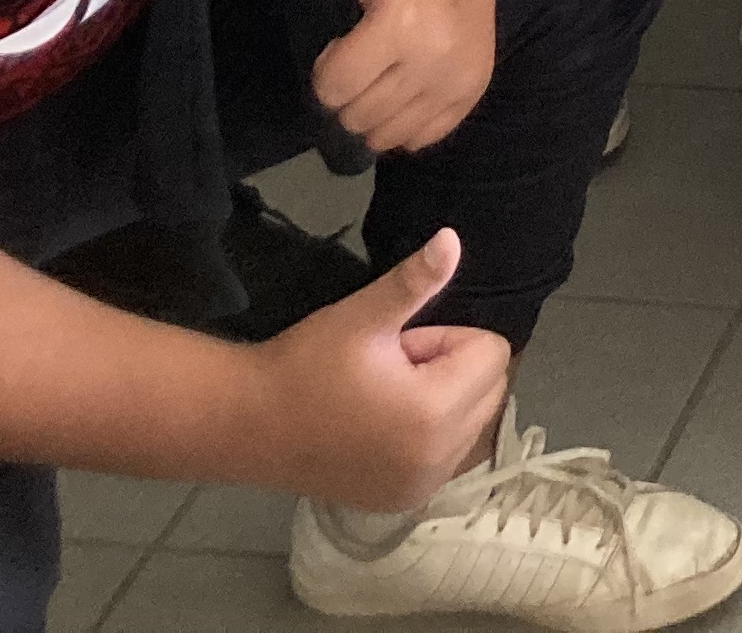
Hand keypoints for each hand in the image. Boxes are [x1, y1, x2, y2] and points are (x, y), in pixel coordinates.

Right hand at [248, 230, 513, 514]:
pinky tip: (379, 430)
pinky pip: (447, 456)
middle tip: (391, 370)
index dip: (447, 338)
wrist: (249, 426)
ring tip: (383, 398)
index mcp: (435, 413)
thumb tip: (453, 240)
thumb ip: (415, 282)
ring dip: (441, 403)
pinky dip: (428, 437)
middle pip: (490, 389)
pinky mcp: (405, 501)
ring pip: (471, 422)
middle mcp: (440, 459)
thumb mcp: (361, 317)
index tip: (400, 346)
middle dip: (449, 371)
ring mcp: (423, 487)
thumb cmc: (304, 366)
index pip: (492, 353)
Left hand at [308, 0, 498, 155]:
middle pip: (359, 116)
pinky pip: (423, 138)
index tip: (338, 47)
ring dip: (372, 116)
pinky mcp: (472, 94)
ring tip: (378, 80)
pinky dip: (403, 126)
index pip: (337, 86)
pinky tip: (401, 94)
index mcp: (402, 26)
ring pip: (388, 136)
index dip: (326, 70)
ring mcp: (455, 83)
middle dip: (346, 96)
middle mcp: (431, 63)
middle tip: (358, 64)